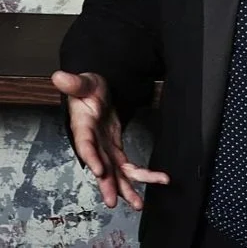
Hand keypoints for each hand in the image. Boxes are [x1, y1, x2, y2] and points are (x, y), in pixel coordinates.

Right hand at [51, 70, 169, 209]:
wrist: (96, 92)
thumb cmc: (88, 89)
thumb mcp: (84, 82)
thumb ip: (75, 82)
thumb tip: (59, 76)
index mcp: (83, 127)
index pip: (85, 144)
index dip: (91, 157)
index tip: (99, 169)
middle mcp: (94, 143)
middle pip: (100, 166)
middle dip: (108, 184)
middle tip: (115, 200)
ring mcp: (105, 148)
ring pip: (116, 172)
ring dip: (127, 188)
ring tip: (139, 203)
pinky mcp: (115, 149)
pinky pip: (128, 165)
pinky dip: (139, 174)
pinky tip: (155, 180)